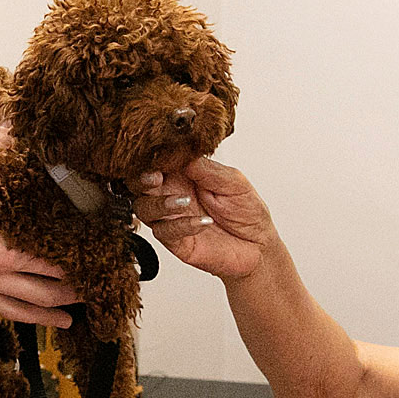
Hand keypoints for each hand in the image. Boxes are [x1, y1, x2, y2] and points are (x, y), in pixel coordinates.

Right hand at [0, 128, 78, 328]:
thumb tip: (11, 126)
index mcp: (0, 253)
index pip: (46, 265)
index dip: (73, 269)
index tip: (94, 270)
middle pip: (37, 295)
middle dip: (66, 298)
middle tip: (91, 298)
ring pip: (13, 309)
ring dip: (40, 317)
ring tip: (63, 323)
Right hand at [131, 155, 274, 281]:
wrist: (259, 246)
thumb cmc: (246, 211)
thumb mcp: (232, 181)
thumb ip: (205, 168)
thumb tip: (180, 151)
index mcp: (183, 175)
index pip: (157, 161)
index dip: (152, 157)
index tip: (156, 154)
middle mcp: (172, 195)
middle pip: (138, 185)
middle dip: (142, 179)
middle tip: (156, 177)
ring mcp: (171, 219)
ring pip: (144, 209)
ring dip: (160, 203)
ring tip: (184, 201)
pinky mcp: (176, 242)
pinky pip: (166, 232)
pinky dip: (181, 225)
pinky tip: (203, 222)